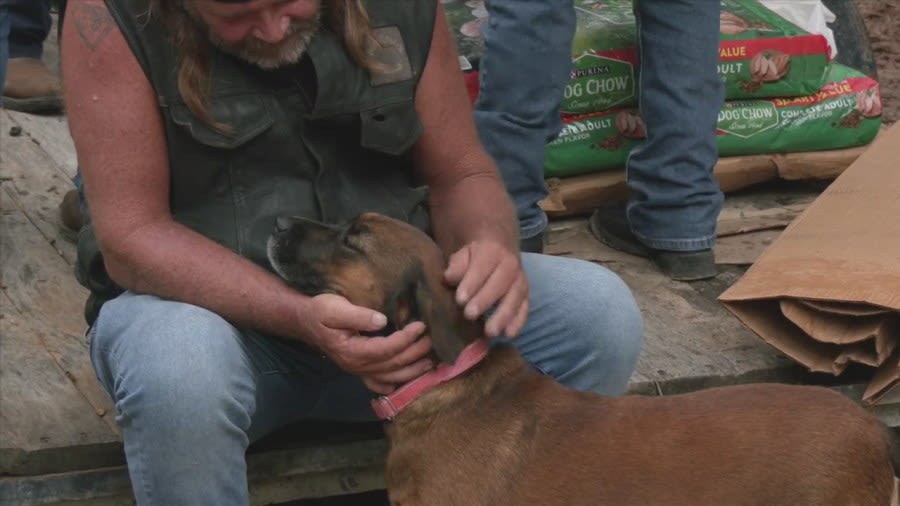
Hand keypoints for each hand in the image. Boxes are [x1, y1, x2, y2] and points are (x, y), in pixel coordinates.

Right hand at [302, 294, 433, 393]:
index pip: (386, 349)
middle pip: (392, 365)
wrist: (307, 322)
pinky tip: (409, 379)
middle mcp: (357, 366)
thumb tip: (382, 321)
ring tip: (430, 361)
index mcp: (352, 351)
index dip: (406, 339)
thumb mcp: (334, 308)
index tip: (421, 326)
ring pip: (390, 378)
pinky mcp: (360, 371)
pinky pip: (380, 384)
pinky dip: (396, 384)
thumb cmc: (321, 311)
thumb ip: (358, 316)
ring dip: (412, 371)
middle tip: (432, 340)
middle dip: (415, 353)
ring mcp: (358, 372)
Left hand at [444, 240, 528, 337]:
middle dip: (485, 300)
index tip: (460, 299)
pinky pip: (525, 308)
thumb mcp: (463, 254)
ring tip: (491, 332)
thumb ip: (457, 265)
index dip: (472, 283)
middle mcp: (510, 264)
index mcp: (492, 251)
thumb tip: (449, 278)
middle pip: (500, 283)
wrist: (499, 249)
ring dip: (504, 315)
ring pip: (516, 297)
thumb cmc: (475, 256)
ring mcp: (520, 280)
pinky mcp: (525, 295)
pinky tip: (509, 335)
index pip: (482, 267)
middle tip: (470, 315)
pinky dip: (518, 322)